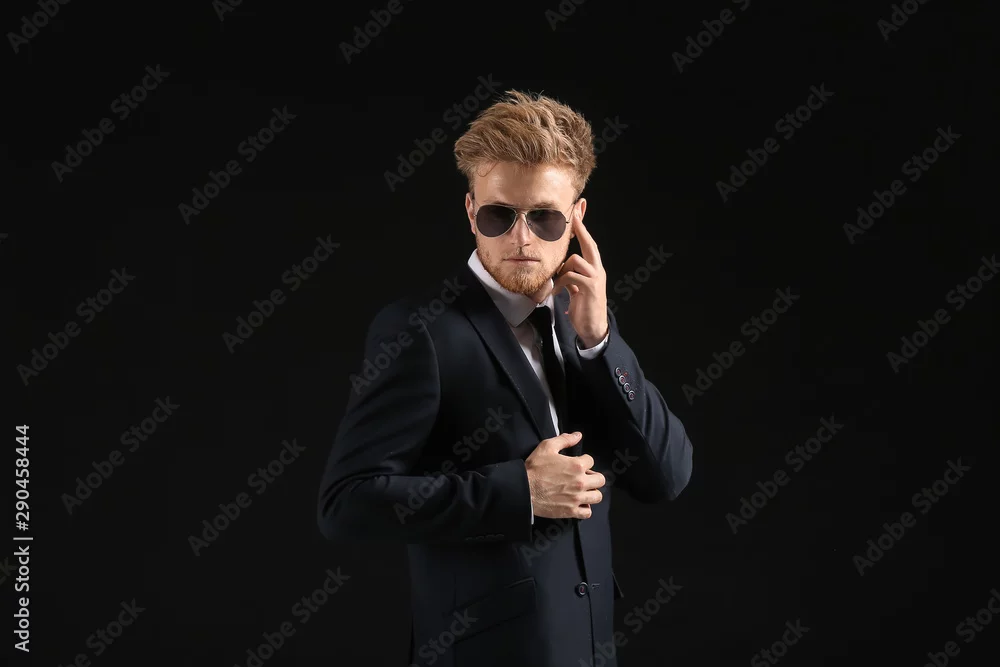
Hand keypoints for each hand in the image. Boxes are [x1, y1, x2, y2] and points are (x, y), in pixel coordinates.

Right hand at [524, 432, 605, 518]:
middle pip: (600, 480)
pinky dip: (585, 508)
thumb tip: (578, 435)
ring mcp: (577, 498)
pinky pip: (588, 513)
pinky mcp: (571, 511)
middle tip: (583, 477)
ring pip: (597, 496)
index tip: (577, 464)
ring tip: (583, 491)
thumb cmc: (534, 468)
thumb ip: (564, 440)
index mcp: (577, 465)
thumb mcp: (547, 447)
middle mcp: (580, 482)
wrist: (523, 489)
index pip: (591, 460)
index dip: (584, 461)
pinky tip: (578, 503)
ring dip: (592, 492)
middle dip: (593, 477)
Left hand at [550, 218, 608, 348]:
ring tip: (557, 285)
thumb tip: (561, 270)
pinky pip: (571, 276)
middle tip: (574, 216)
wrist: (593, 329)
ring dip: (562, 271)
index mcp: (594, 269)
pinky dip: (560, 283)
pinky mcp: (590, 287)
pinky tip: (556, 293)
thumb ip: (572, 277)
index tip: (577, 213)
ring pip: (575, 260)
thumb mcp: (576, 290)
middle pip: (590, 244)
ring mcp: (595, 278)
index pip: (589, 245)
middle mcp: (597, 270)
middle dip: (581, 230)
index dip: (583, 230)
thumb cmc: (584, 309)